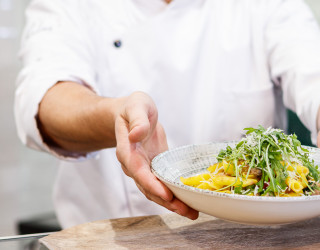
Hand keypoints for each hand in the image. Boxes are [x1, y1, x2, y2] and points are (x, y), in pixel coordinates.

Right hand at [114, 92, 198, 219]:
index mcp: (127, 150)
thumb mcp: (136, 106)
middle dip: (167, 201)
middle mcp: (133, 165)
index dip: (152, 184)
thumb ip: (138, 120)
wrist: (130, 113)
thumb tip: (136, 134)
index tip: (167, 195)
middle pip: (149, 188)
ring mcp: (144, 169)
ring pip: (156, 191)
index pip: (138, 171)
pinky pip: (163, 185)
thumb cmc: (133, 107)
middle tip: (187, 211)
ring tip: (192, 213)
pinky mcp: (154, 168)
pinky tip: (189, 202)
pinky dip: (174, 195)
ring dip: (173, 204)